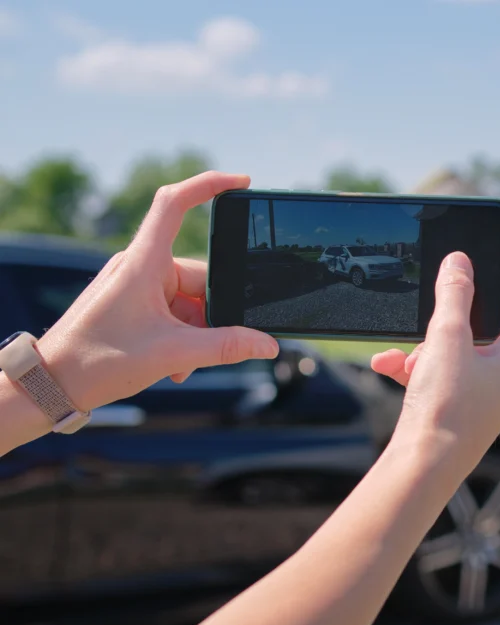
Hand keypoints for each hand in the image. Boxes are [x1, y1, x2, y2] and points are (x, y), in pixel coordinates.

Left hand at [37, 171, 278, 411]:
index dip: (209, 185)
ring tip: (183, 365)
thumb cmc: (96, 361)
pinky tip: (176, 365)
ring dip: (196, 333)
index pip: (175, 204)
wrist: (50, 384)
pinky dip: (181, 337)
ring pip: (188, 300)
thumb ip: (227, 347)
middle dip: (211, 315)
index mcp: (144, 263)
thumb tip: (267, 343)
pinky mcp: (131, 303)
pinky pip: (172, 311)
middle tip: (207, 349)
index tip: (242, 182)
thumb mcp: (172, 354)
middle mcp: (140, 267)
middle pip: (199, 276)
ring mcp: (135, 285)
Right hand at [371, 252, 499, 471]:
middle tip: (434, 304)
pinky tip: (387, 365)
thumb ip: (454, 294)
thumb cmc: (445, 408)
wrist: (422, 470)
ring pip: (461, 353)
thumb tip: (460, 261)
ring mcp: (486, 398)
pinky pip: (442, 378)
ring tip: (404, 352)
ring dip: (428, 345)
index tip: (496, 260)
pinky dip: (417, 368)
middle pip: (491, 328)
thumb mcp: (447, 339)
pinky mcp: (461, 413)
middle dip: (454, 316)